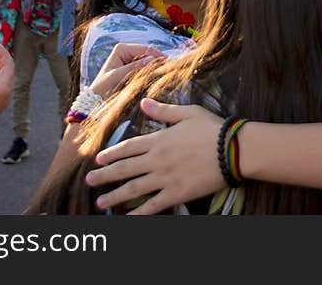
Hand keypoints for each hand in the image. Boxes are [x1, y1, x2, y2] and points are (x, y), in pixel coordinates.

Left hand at [84, 100, 224, 213]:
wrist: (232, 150)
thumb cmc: (212, 129)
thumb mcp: (187, 113)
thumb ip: (163, 110)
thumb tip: (143, 102)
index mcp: (159, 140)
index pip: (128, 147)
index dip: (111, 154)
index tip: (97, 159)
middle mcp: (157, 160)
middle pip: (124, 169)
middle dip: (105, 176)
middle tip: (89, 181)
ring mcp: (165, 179)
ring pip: (133, 189)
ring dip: (115, 196)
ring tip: (100, 202)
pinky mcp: (177, 194)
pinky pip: (154, 206)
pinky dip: (140, 214)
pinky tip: (128, 219)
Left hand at [89, 44, 163, 97]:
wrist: (96, 100)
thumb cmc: (103, 88)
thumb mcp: (117, 77)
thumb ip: (133, 68)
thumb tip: (151, 59)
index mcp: (122, 48)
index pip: (145, 49)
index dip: (158, 56)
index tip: (169, 64)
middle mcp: (127, 51)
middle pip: (149, 54)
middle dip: (158, 62)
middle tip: (170, 71)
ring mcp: (130, 59)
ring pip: (149, 61)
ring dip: (156, 68)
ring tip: (165, 75)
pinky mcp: (133, 67)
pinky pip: (145, 68)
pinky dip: (151, 72)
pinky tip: (158, 78)